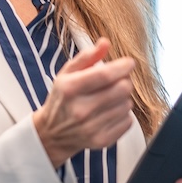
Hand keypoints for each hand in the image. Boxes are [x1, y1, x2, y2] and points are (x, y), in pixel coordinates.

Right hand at [30, 39, 135, 167]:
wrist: (52, 133)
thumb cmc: (62, 98)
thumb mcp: (67, 73)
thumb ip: (87, 56)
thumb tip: (105, 42)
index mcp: (70, 89)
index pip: (105, 75)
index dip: (122, 66)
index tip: (129, 63)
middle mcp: (80, 110)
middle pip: (122, 89)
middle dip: (124, 81)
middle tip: (117, 81)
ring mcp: (91, 127)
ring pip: (127, 105)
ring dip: (123, 98)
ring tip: (109, 98)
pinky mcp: (101, 140)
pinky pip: (128, 121)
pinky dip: (123, 115)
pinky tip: (110, 112)